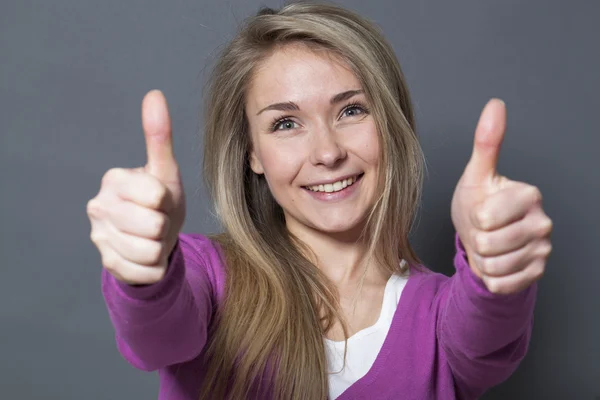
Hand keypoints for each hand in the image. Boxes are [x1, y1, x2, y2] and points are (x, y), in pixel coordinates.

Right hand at [87, 90, 185, 284]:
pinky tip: (146, 254)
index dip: (166, 201)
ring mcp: (100, 237)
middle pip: (153, 226)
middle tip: (158, 220)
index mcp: (114, 180)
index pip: (156, 195)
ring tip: (152, 237)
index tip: (160, 199)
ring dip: (160, 247)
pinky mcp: (107, 263)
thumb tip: (155, 94)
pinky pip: (146, 271)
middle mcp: (99, 207)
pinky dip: (154, 266)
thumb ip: (159, 136)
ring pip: (149, 251)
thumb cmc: (160, 201)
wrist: (153, 238)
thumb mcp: (165, 171)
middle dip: (164, 226)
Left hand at [451, 99, 552, 294]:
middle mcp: (543, 222)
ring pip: (493, 265)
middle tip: (483, 230)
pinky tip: (496, 262)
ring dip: (481, 259)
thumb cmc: (478, 203)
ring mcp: (543, 250)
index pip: (485, 218)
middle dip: (476, 239)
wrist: (482, 238)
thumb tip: (495, 104)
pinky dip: (490, 276)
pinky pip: (500, 284)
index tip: (481, 211)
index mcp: (529, 195)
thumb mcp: (476, 175)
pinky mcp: (537, 274)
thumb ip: (487, 142)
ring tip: (488, 245)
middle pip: (488, 243)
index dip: (474, 218)